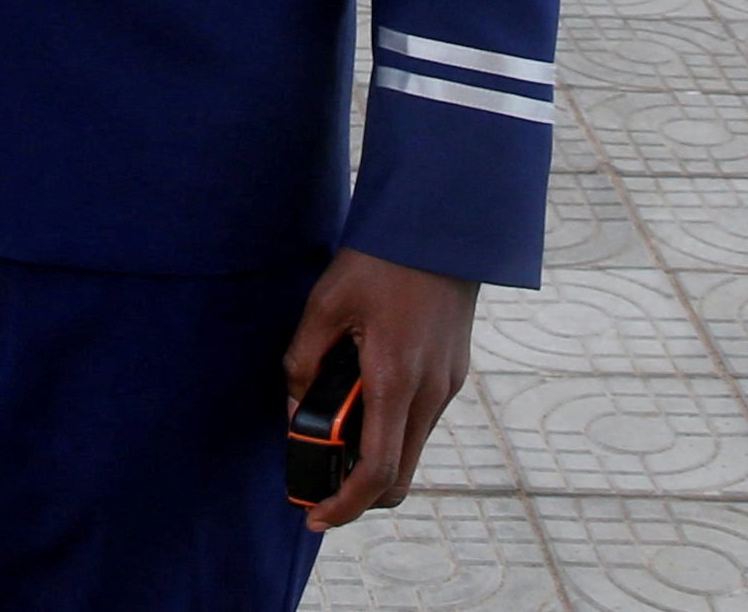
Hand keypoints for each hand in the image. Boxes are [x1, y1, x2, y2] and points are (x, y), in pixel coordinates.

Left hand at [282, 249, 478, 530]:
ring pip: (411, 448)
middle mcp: (430, 393)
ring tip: (329, 447)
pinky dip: (390, 431)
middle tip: (316, 489)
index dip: (346, 503)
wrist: (439, 233)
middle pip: (400, 474)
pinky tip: (359, 413)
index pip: (378, 471)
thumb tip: (294, 407)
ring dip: (374, 460)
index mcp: (395, 381)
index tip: (315, 515)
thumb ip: (304, 361)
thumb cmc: (377, 264)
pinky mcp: (452, 374)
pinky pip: (419, 421)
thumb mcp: (323, 306)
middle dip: (358, 493)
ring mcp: (447, 386)